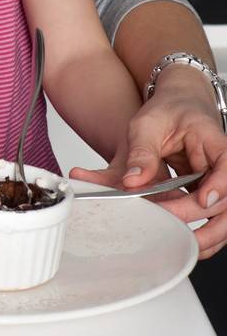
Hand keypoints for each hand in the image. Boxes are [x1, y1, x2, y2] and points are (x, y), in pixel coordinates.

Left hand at [70, 70, 226, 257]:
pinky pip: (213, 218)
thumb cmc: (167, 112)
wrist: (178, 107)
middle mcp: (224, 167)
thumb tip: (132, 180)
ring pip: (224, 216)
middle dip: (199, 215)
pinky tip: (185, 241)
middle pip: (225, 200)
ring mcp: (220, 184)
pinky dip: (201, 232)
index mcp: (216, 143)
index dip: (219, 186)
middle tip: (170, 225)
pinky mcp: (210, 195)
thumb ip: (141, 152)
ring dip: (206, 234)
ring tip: (180, 244)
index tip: (203, 199)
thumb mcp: (147, 124)